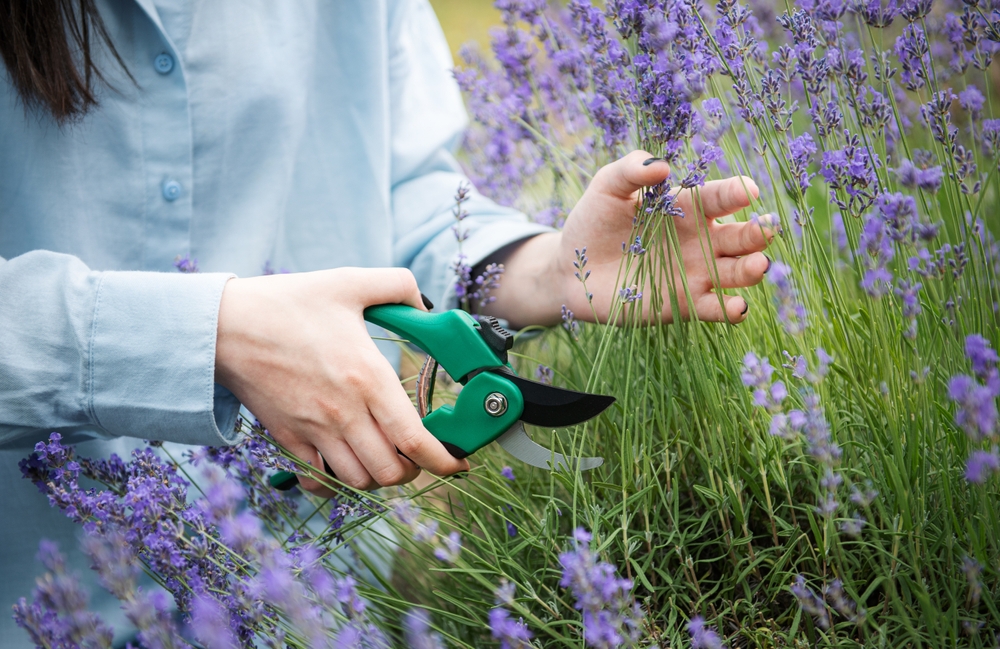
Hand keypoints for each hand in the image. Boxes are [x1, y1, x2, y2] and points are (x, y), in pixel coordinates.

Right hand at [214, 268, 468, 496]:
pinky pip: (319, 481)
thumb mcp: (349, 282)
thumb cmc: (287, 303)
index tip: (457, 464)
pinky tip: (343, 462)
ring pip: (360, 481)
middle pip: (392, 471)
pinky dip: (337, 482)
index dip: (444, 461)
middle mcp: (345, 412)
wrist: (226, 325)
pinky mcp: (288, 439)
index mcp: (368, 377)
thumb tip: (425, 305)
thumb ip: (397, 284)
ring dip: (378, 476)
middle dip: (413, 470)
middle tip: (417, 454)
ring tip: (383, 456)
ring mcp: (314, 430)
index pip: (416, 441)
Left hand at [488, 150, 771, 326]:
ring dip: (751, 268)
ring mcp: (697, 273)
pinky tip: (736, 307)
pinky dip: (731, 309)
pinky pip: (715, 308)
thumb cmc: (593, 222)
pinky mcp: (685, 304)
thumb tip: (660, 166)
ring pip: (737, 271)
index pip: (720, 197)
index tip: (749, 190)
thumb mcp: (607, 187)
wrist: (571, 270)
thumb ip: (630, 169)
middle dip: (757, 232)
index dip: (736, 192)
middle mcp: (701, 240)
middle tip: (765, 229)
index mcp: (688, 207)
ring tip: (757, 265)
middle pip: (741, 235)